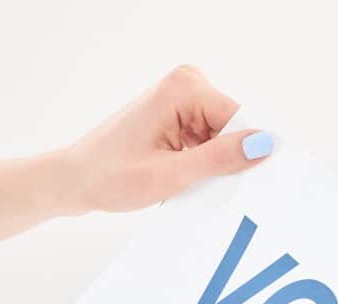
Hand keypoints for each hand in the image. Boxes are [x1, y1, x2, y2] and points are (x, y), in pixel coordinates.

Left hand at [59, 65, 273, 214]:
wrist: (74, 180)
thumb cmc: (109, 176)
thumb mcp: (170, 174)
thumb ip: (220, 159)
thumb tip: (263, 145)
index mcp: (184, 87)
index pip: (242, 121)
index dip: (247, 155)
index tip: (243, 184)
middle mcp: (186, 83)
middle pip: (235, 128)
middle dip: (227, 160)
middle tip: (202, 187)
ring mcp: (183, 98)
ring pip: (226, 138)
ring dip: (214, 165)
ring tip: (184, 182)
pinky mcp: (180, 114)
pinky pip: (211, 140)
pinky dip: (204, 163)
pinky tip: (182, 177)